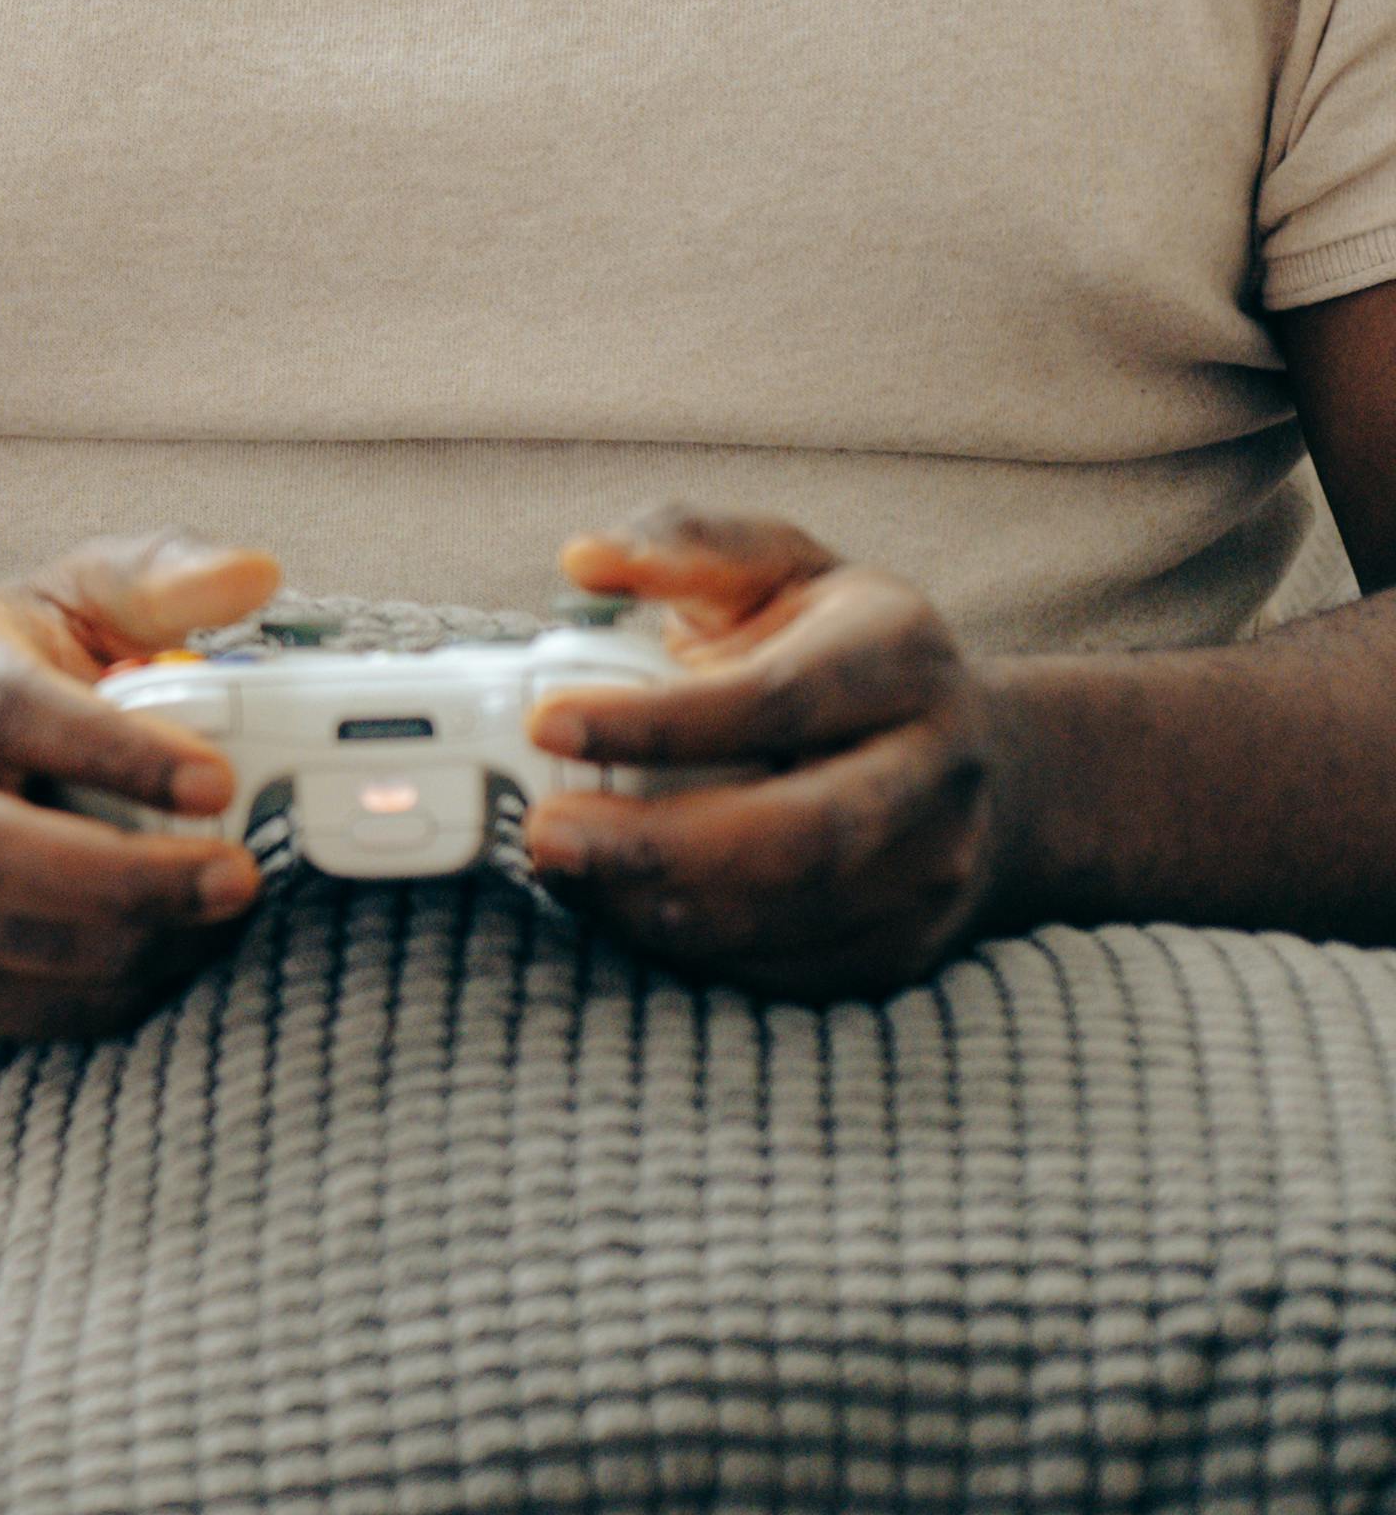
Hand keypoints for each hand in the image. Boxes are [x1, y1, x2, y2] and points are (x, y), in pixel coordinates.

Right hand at [0, 536, 275, 1042]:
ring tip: (223, 913)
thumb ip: (156, 580)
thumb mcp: (69, 602)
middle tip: (239, 878)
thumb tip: (254, 574)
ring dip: (137, 941)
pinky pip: (22, 1012)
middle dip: (123, 876)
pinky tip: (170, 955)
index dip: (113, 751)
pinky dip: (112, 995)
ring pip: (7, 940)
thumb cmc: (7, 676)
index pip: (6, 711)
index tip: (218, 778)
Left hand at [519, 508, 1010, 998]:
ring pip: (793, 914)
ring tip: (565, 871)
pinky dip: (692, 948)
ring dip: (659, 906)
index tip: (544, 721)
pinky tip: (619, 909)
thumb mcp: (779, 570)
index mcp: (902, 658)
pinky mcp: (904, 947)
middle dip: (658, 843)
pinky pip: (788, 968)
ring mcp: (934, 869)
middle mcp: (938, 770)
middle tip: (545, 832)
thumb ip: (684, 546)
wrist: (971, 760)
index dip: (658, 719)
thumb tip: (585, 559)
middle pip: (802, 831)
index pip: (778, 699)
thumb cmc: (839, 651)